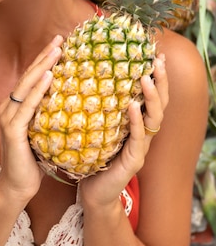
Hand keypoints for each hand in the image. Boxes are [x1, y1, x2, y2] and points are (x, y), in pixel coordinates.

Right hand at [0, 36, 62, 202]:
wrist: (17, 187)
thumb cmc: (33, 162)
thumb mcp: (43, 132)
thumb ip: (49, 115)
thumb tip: (73, 101)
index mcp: (15, 107)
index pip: (31, 78)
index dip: (44, 60)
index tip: (59, 43)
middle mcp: (8, 107)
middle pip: (28, 76)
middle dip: (44, 56)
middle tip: (60, 38)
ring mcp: (8, 117)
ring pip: (27, 85)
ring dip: (43, 66)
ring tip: (57, 50)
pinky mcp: (12, 130)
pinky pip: (28, 105)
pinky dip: (39, 89)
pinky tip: (50, 76)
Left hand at [79, 53, 167, 207]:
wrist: (91, 192)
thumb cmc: (92, 155)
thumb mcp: (96, 126)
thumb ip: (98, 105)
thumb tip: (84, 74)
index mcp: (136, 123)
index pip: (151, 96)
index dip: (156, 76)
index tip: (155, 54)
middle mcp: (144, 133)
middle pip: (160, 103)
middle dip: (161, 81)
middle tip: (158, 60)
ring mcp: (141, 147)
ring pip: (154, 119)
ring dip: (151, 97)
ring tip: (145, 78)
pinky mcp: (133, 161)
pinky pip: (138, 138)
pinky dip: (136, 121)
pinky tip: (130, 106)